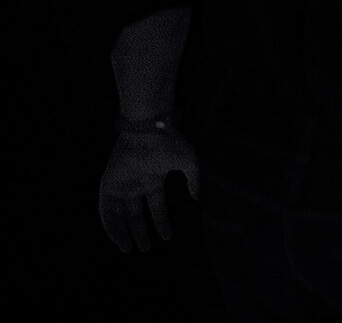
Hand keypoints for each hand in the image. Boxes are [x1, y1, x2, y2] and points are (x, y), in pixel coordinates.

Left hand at [98, 127, 199, 252]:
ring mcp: (122, 185)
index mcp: (153, 180)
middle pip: (135, 216)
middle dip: (139, 233)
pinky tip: (112, 235)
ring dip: (122, 232)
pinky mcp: (109, 183)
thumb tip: (198, 198)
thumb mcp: (189, 163)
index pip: (156, 207)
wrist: (149, 131)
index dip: (161, 223)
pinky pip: (105, 208)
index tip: (167, 238)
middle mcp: (136, 185)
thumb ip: (194, 181)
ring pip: (119, 214)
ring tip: (126, 249)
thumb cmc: (170, 144)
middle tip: (144, 249)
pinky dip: (108, 222)